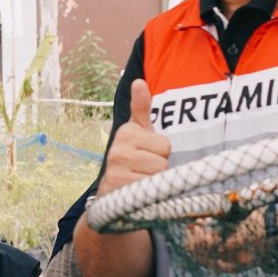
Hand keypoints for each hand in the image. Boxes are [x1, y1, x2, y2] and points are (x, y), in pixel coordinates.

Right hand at [97, 77, 171, 195]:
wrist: (112, 193)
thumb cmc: (131, 159)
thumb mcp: (137, 134)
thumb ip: (141, 108)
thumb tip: (139, 82)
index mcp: (126, 132)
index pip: (165, 144)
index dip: (161, 153)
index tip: (147, 155)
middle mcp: (118, 149)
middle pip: (163, 160)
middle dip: (158, 168)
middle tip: (144, 170)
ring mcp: (116, 169)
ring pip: (158, 176)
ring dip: (154, 182)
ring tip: (141, 180)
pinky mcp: (118, 188)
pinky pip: (150, 190)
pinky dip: (149, 194)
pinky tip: (137, 193)